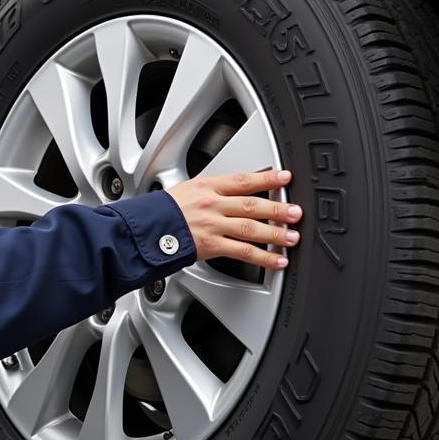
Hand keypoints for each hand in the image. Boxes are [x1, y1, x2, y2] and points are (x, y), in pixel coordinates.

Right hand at [166, 169, 300, 269]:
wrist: (142, 230)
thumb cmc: (160, 212)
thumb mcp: (186, 190)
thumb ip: (209, 192)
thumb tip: (230, 192)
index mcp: (207, 186)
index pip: (243, 180)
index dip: (267, 179)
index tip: (285, 178)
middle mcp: (212, 205)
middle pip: (252, 204)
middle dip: (278, 208)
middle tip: (296, 212)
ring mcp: (212, 226)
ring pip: (251, 229)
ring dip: (276, 234)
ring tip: (292, 237)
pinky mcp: (211, 246)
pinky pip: (242, 252)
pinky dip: (262, 258)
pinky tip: (276, 261)